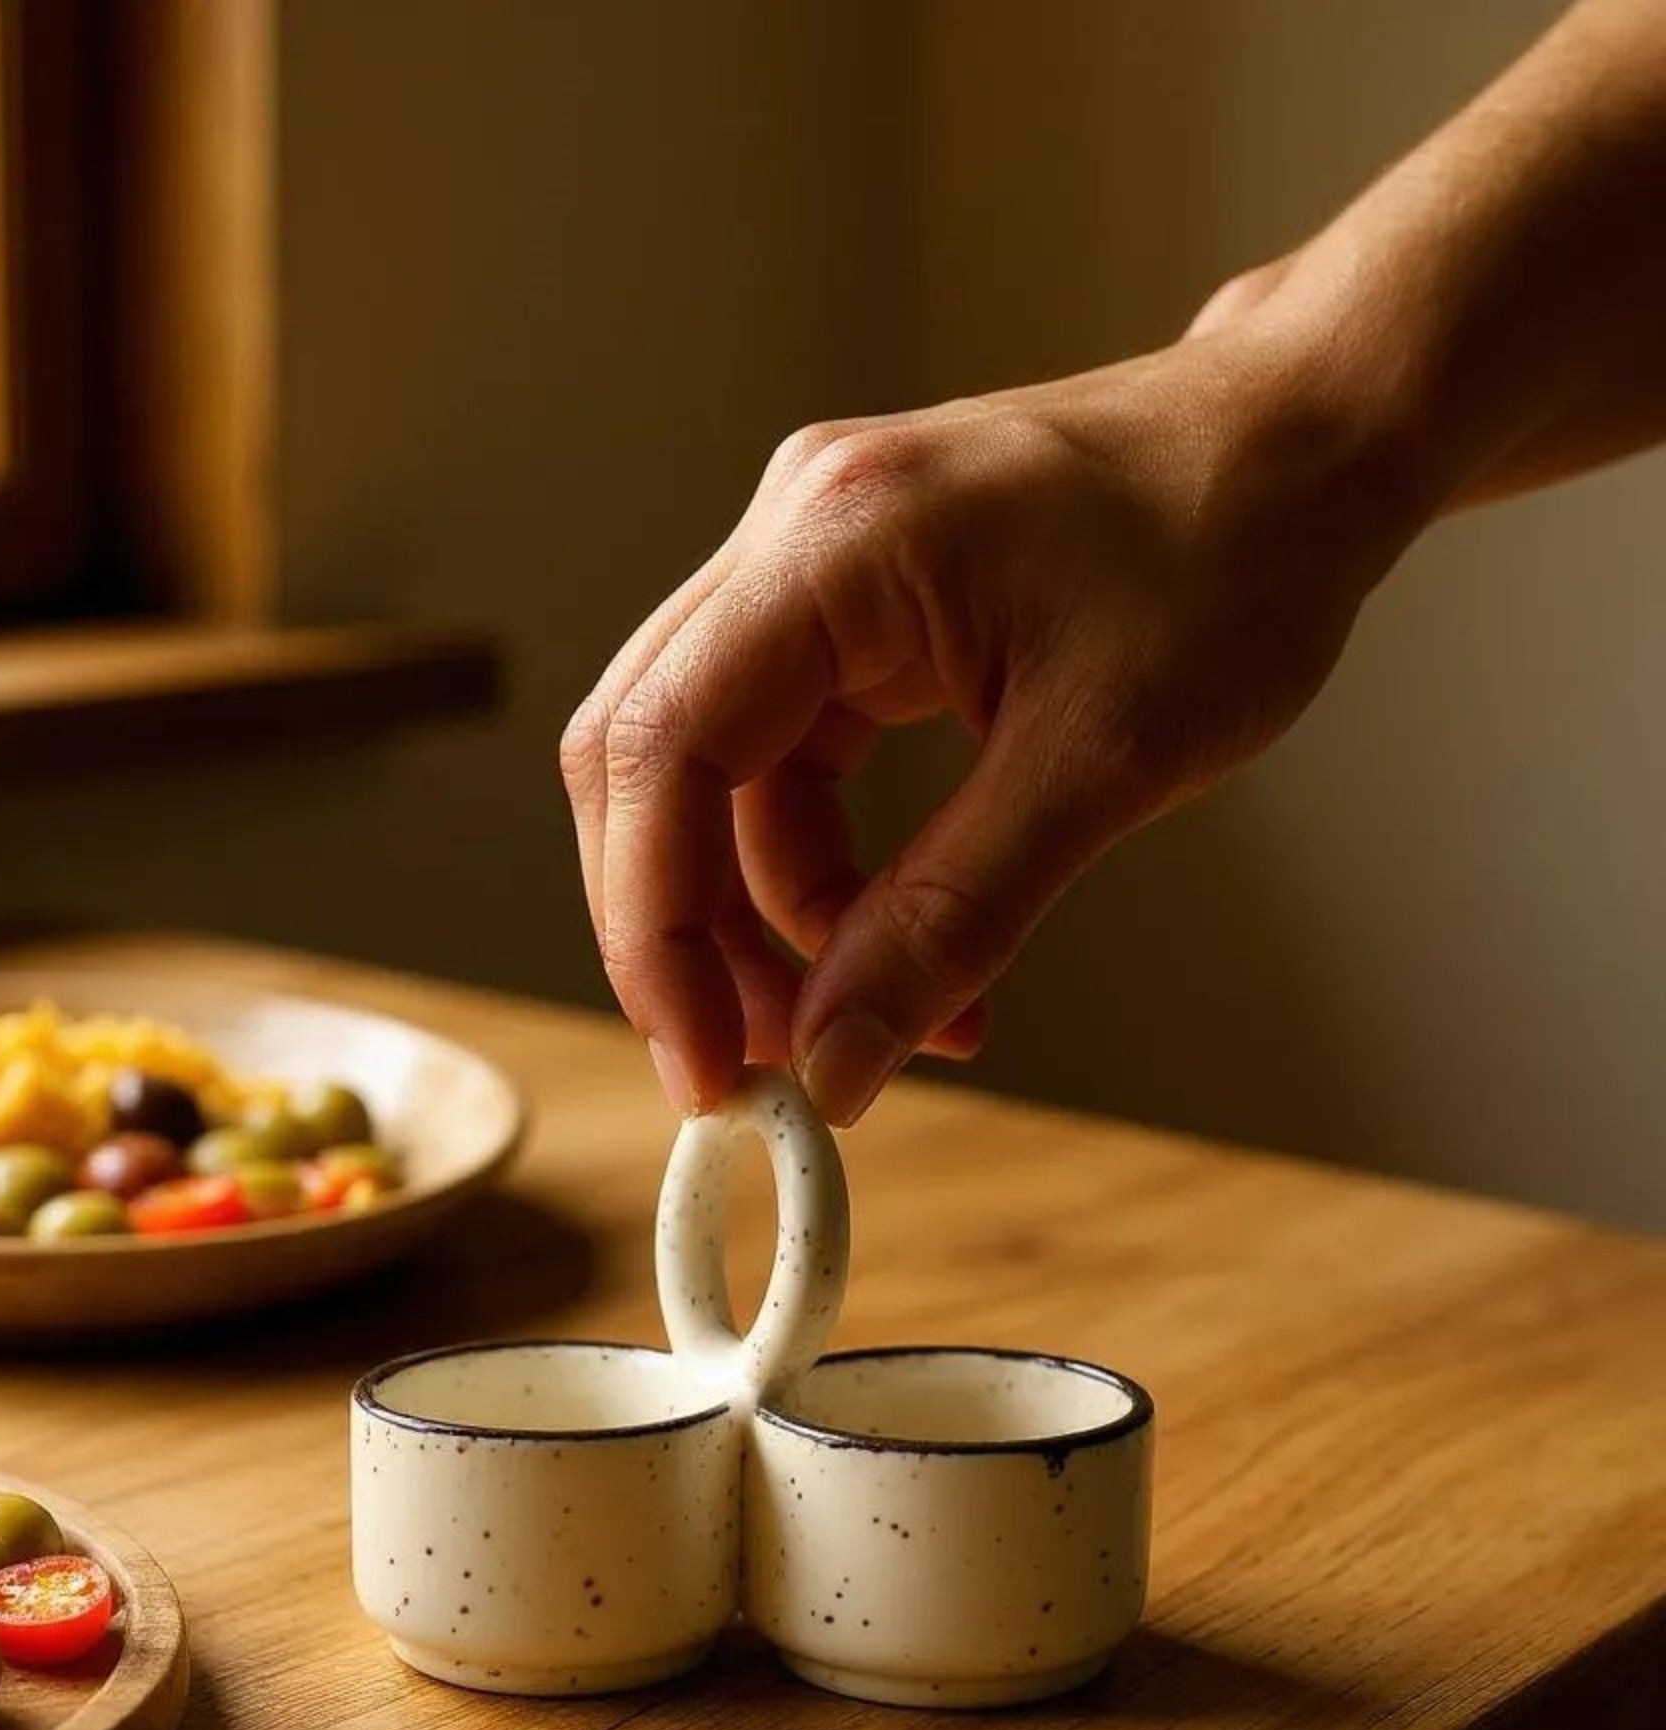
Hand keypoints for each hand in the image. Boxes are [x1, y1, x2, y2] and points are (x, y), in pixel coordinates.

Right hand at [561, 327, 1425, 1123]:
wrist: (1305, 441)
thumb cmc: (1239, 551)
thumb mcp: (1104, 758)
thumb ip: (953, 920)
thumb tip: (835, 1063)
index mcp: (836, 542)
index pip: (660, 746)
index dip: (654, 926)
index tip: (705, 1061)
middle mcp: (793, 537)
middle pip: (647, 762)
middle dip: (683, 932)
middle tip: (750, 1064)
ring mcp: (813, 571)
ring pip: (708, 777)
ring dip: (757, 918)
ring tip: (853, 1026)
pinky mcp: (850, 614)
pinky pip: (783, 764)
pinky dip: (819, 874)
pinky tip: (899, 951)